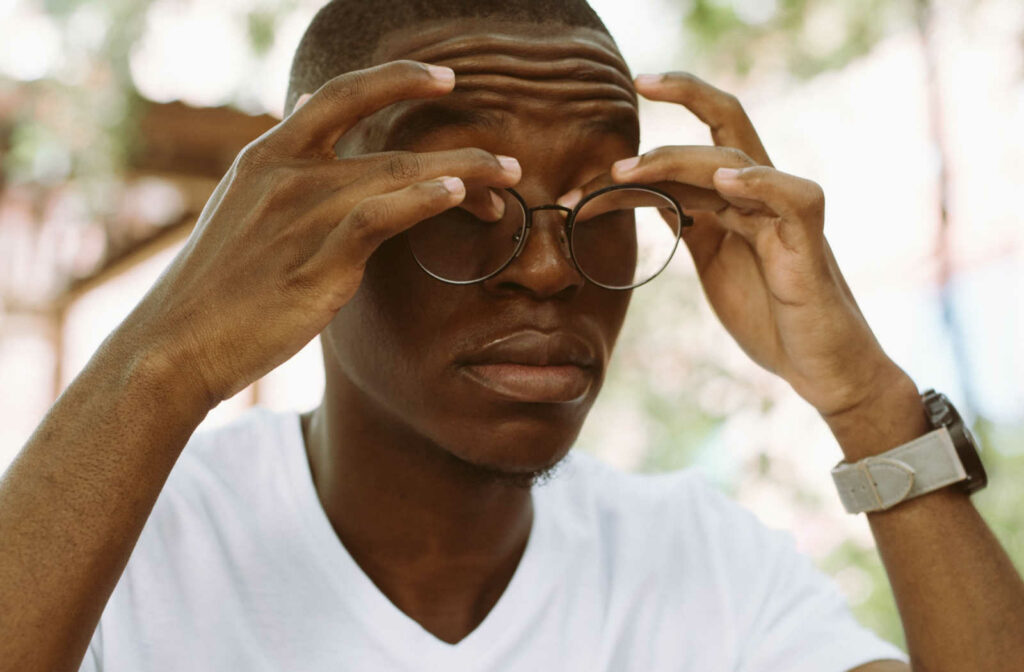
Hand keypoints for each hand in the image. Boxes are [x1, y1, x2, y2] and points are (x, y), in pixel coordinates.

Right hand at [114, 60, 520, 408]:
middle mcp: (285, 175)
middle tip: (506, 162)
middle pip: (388, 147)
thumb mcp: (243, 209)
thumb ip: (285, 171)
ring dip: (461, 176)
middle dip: (456, 152)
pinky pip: (376, 219)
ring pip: (395, 178)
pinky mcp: (313, 263)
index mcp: (267, 156)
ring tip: (507, 180)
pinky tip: (456, 197)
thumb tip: (308, 122)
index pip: (339, 96)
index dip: (396, 80)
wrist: (173, 345)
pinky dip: (418, 202)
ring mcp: (299, 217)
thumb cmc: (218, 286)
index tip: (445, 79)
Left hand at [560, 72, 901, 417]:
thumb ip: (689, 223)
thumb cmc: (770, 314)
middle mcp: (762, 197)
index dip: (652, 136)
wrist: (820, 368)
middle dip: (684, 94)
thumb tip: (647, 197)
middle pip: (729, 124)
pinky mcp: (808, 249)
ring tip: (628, 172)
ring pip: (740, 161)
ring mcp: (786, 219)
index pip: (700, 142)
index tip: (610, 126)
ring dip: (680, 160)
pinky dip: (763, 183)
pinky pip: (796, 199)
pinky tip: (726, 181)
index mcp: (737, 200)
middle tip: (633, 87)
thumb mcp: (715, 262)